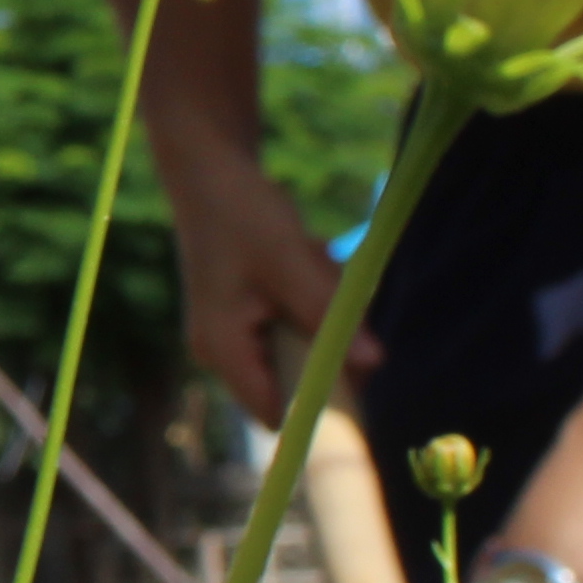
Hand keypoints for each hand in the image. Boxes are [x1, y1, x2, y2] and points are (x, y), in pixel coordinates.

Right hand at [173, 142, 365, 412]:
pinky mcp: (247, 315)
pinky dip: (312, 300)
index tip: (359, 374)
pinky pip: (295, 326)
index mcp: (222, 349)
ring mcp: (234, 335)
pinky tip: (308, 259)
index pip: (276, 413)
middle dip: (327, 343)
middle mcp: (222, 352)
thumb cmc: (240, 212)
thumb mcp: (289, 260)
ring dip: (323, 314)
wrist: (208, 169)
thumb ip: (326, 312)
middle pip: (295, 380)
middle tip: (332, 290)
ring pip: (301, 348)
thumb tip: (374, 364)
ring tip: (315, 262)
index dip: (319, 406)